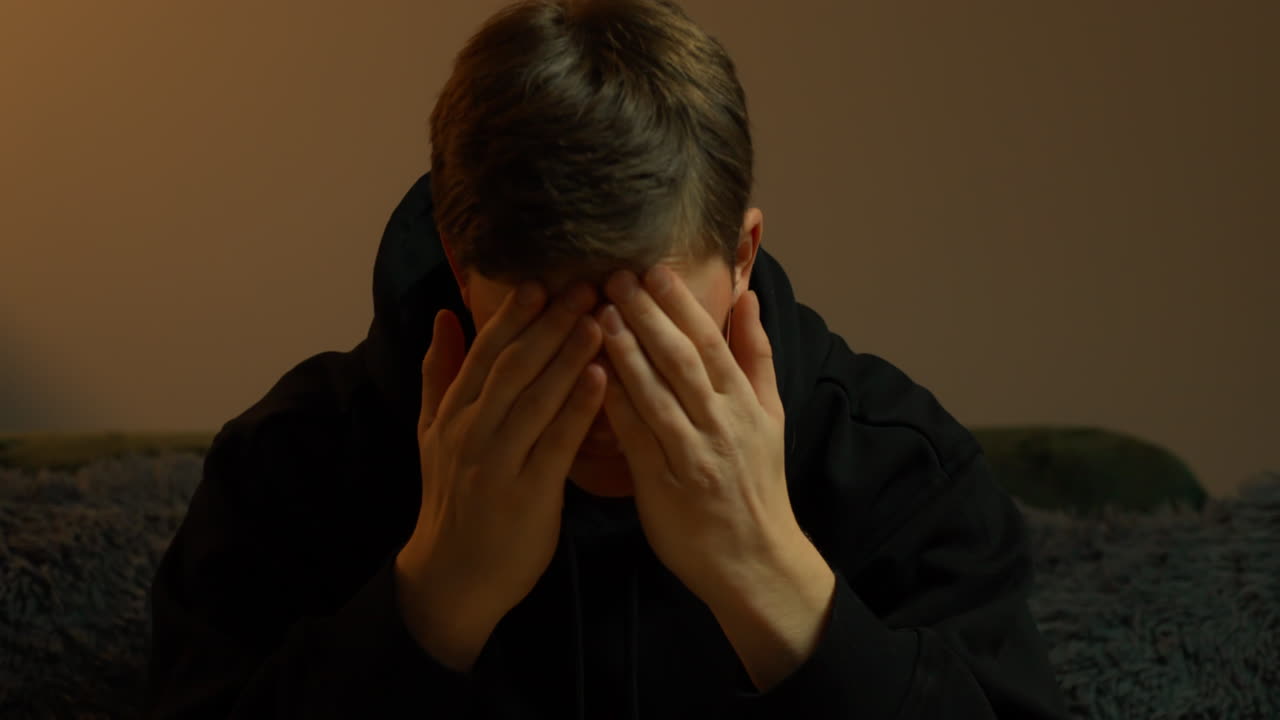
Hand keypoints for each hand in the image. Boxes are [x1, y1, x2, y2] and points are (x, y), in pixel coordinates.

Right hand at [395, 279, 604, 670]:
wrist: (452, 577)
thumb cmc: (453, 499)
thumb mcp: (432, 434)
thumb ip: (440, 374)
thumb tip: (444, 315)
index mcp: (453, 414)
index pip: (484, 353)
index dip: (512, 316)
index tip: (541, 280)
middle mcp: (471, 432)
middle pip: (512, 366)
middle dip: (549, 324)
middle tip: (586, 287)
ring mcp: (497, 463)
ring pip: (534, 399)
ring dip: (568, 356)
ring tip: (600, 319)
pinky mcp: (527, 494)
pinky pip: (555, 444)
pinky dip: (578, 409)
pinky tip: (603, 379)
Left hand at [594, 267, 800, 605]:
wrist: (755, 561)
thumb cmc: (757, 485)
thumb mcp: (771, 417)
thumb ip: (756, 356)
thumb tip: (749, 298)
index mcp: (744, 404)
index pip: (711, 342)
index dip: (682, 305)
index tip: (654, 270)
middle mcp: (721, 423)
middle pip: (682, 359)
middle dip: (648, 315)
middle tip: (615, 277)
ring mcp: (692, 454)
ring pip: (657, 394)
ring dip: (626, 351)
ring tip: (596, 313)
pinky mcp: (663, 485)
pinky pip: (635, 436)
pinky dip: (614, 403)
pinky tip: (589, 374)